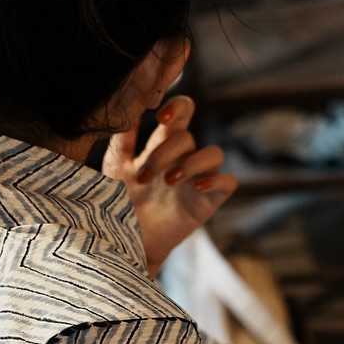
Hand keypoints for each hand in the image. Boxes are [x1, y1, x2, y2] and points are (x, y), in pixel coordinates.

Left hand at [103, 95, 237, 275]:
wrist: (121, 243)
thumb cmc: (116, 202)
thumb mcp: (115, 165)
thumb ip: (123, 135)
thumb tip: (126, 100)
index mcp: (162, 145)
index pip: (181, 112)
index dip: (178, 106)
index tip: (160, 115)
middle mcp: (183, 159)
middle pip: (188, 135)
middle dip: (166, 151)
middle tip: (144, 176)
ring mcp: (197, 180)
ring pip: (214, 153)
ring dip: (192, 163)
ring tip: (168, 181)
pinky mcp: (207, 202)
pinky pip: (228, 182)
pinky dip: (216, 180)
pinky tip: (194, 187)